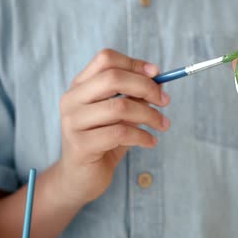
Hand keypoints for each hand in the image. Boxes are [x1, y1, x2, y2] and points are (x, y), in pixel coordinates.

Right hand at [55, 49, 170, 205]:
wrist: (80, 178)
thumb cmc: (103, 142)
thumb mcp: (119, 115)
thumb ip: (132, 96)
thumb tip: (157, 81)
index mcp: (80, 86)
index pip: (106, 59)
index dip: (134, 64)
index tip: (157, 74)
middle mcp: (72, 100)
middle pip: (113, 78)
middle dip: (146, 87)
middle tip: (165, 101)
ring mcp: (73, 122)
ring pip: (120, 107)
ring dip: (149, 115)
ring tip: (163, 124)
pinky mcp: (81, 145)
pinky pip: (120, 133)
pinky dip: (142, 136)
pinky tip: (150, 141)